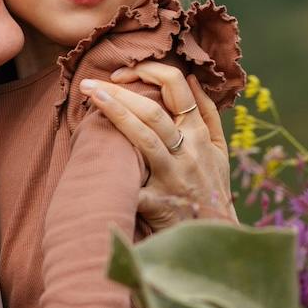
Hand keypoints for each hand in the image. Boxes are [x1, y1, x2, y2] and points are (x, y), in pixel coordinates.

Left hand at [80, 63, 235, 229]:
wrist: (215, 235)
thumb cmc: (212, 189)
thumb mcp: (219, 150)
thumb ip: (208, 113)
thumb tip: (191, 78)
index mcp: (199, 133)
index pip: (177, 87)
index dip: (148, 72)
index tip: (122, 73)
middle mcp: (188, 150)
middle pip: (153, 110)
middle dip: (120, 91)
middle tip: (89, 82)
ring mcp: (174, 175)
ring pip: (144, 137)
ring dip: (115, 113)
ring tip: (90, 96)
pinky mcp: (160, 202)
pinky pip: (135, 187)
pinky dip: (115, 177)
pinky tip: (88, 164)